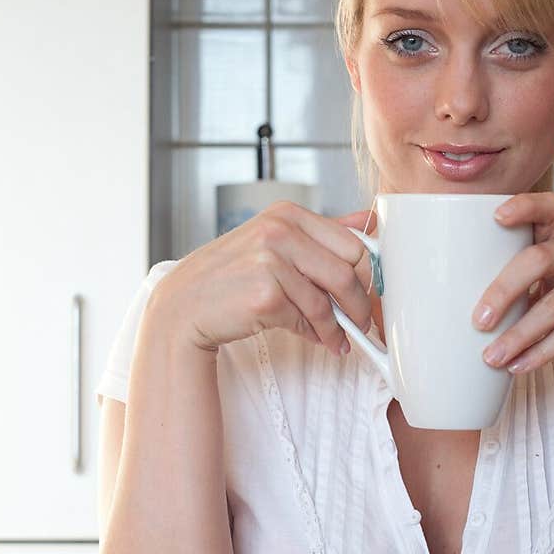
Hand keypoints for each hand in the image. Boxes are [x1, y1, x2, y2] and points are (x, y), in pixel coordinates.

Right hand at [149, 202, 375, 355]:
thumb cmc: (231, 276)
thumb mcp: (274, 241)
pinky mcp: (265, 295)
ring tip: (337, 339)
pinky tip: (314, 339)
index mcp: (287, 214)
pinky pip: (307, 321)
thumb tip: (369, 220)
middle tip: (362, 322)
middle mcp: (279, 231)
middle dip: (360, 304)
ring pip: (328, 302)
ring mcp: (270, 261)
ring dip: (338, 328)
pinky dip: (316, 335)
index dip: (367, 275)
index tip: (368, 293)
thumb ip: (322, 232)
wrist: (185, 306)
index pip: (352, 243)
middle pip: (347, 271)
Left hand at [472, 192, 553, 375]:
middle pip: (537, 259)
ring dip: (519, 336)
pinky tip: (521, 366)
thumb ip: (530, 290)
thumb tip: (474, 316)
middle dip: (503, 291)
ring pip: (553, 305)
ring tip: (492, 357)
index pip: (546, 209)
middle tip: (478, 321)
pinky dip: (543, 352)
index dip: (523, 206)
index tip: (495, 217)